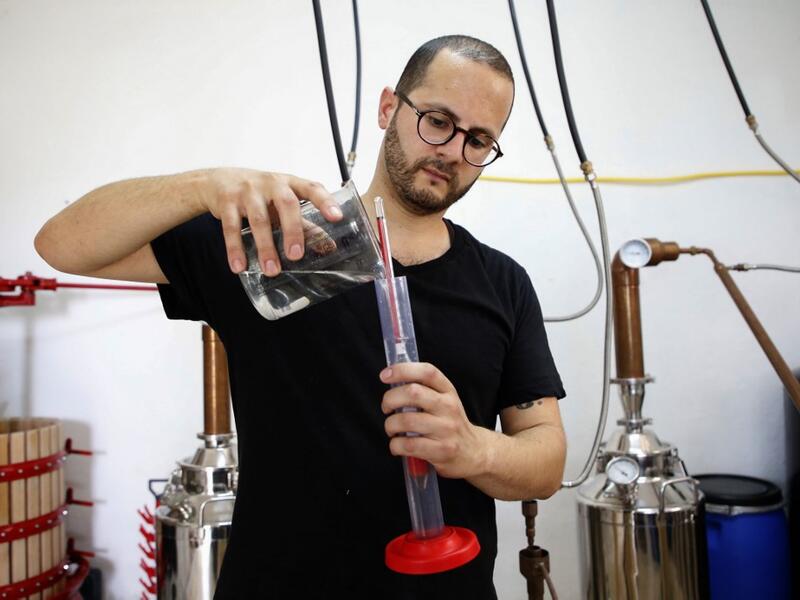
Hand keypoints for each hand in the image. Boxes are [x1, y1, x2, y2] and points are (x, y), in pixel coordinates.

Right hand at [197, 168, 342, 274]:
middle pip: (286, 204)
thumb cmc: (260, 193)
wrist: (218, 180)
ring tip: (271, 269)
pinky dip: (235, 248)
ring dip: (265, 247)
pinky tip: (239, 266)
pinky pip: (231, 227)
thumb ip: (306, 224)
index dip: (325, 201)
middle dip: (292, 231)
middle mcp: (271, 184)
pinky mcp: (227, 202)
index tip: (337, 217)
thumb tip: (329, 247)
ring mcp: (247, 191)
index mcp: (290, 183)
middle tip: (296, 256)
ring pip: (258, 219)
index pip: (312, 188)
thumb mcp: (283, 204)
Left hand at [380, 362, 487, 478]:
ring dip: (390, 424)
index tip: (385, 376)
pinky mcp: (441, 450)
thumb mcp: (445, 400)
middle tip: (386, 408)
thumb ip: (424, 389)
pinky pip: (408, 444)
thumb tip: (392, 382)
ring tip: (391, 428)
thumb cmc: (450, 424)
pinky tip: (397, 445)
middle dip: (390, 399)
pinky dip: (395, 445)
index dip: (403, 370)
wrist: (474, 452)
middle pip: (413, 393)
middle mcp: (449, 407)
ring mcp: (446, 429)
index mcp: (448, 391)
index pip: (427, 372)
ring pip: (406, 420)